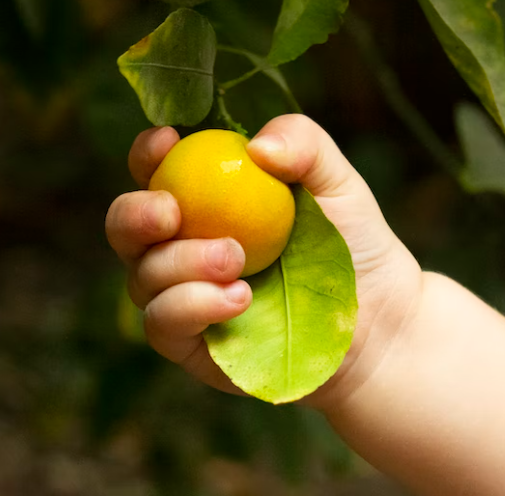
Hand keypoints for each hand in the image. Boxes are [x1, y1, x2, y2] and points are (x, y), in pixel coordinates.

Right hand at [105, 115, 422, 408]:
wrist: (379, 323)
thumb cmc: (355, 247)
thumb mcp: (339, 184)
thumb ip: (304, 144)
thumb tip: (255, 146)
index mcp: (207, 200)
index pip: (157, 171)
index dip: (148, 154)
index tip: (168, 141)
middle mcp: (183, 247)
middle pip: (125, 227)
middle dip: (136, 214)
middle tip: (172, 212)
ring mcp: (183, 297)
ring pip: (142, 277)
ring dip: (179, 264)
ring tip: (236, 261)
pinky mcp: (191, 345)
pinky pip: (162, 324)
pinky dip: (190, 306)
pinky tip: (237, 299)